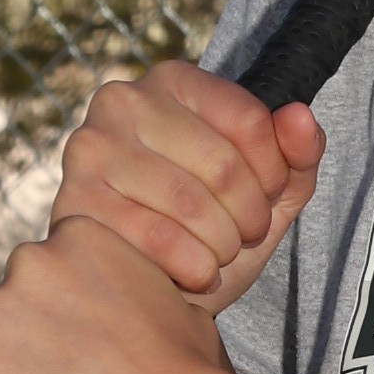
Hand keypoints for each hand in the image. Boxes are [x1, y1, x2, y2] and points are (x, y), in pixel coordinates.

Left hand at [0, 212, 247, 373]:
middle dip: (35, 334)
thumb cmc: (187, 371)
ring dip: (16, 372)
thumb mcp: (172, 301)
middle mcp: (29, 262)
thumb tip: (121, 313)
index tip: (86, 339)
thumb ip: (131, 290)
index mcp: (79, 235)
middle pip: (16, 301)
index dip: (67, 308)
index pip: (52, 268)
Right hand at [47, 60, 321, 312]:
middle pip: (222, 165)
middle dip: (249, 217)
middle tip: (243, 237)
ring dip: (221, 246)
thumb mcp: (267, 192)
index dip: (275, 174)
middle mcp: (123, 101)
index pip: (251, 121)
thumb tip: (300, 117)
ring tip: (218, 255)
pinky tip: (193, 274)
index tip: (267, 199)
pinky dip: (192, 267)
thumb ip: (298, 153)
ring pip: (190, 204)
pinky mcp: (74, 202)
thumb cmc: (209, 230)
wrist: (148, 292)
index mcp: (174, 82)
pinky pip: (156, 237)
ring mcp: (90, 149)